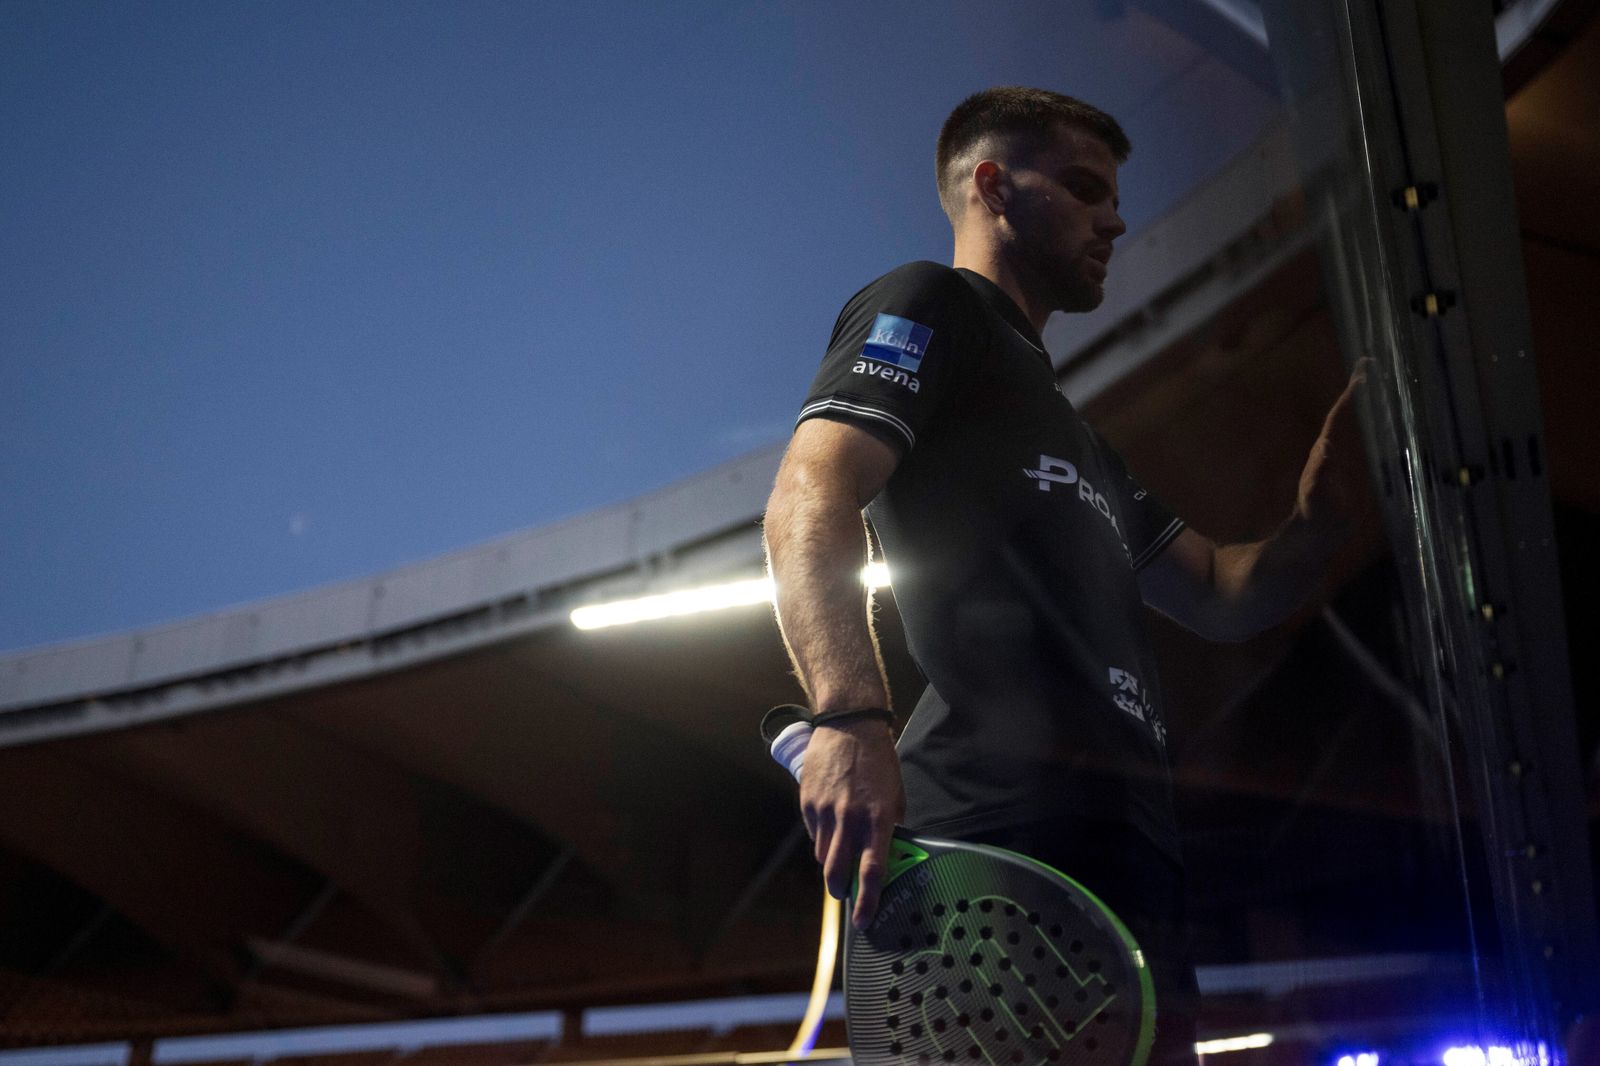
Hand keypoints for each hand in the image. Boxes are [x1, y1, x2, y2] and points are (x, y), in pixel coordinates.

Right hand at [799, 716, 904, 929]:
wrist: (849, 726)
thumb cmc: (878, 761)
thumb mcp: (895, 795)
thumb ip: (890, 826)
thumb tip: (887, 854)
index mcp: (878, 818)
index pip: (872, 870)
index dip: (868, 900)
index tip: (864, 920)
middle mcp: (850, 818)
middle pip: (837, 871)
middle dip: (840, 891)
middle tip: (845, 895)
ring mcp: (826, 810)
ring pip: (823, 855)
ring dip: (831, 864)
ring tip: (839, 856)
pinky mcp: (808, 802)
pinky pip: (813, 833)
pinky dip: (821, 838)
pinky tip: (830, 827)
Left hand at [1296, 358, 1372, 530]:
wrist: (1315, 535)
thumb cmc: (1311, 514)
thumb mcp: (1315, 492)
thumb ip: (1320, 471)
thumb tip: (1327, 445)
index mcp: (1324, 451)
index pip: (1337, 417)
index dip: (1349, 396)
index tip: (1361, 372)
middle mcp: (1334, 450)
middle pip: (1348, 415)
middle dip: (1359, 391)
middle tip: (1371, 366)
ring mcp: (1344, 460)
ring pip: (1358, 427)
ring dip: (1368, 407)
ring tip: (1381, 385)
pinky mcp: (1353, 472)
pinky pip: (1367, 446)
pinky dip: (1376, 432)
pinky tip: (1390, 424)